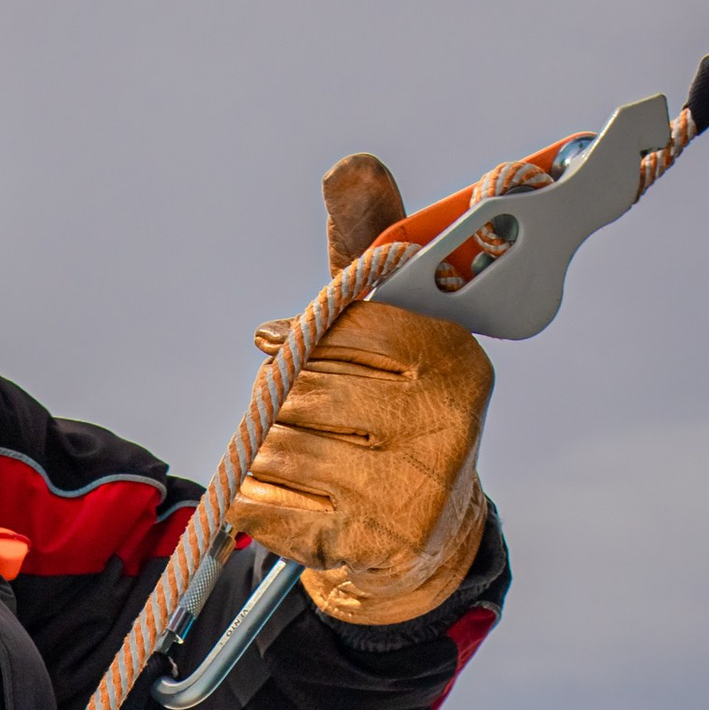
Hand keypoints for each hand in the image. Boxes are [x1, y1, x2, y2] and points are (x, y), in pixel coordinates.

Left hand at [228, 152, 492, 626]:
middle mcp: (442, 421)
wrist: (424, 544)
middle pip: (301, 387)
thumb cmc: (392, 411)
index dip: (297, 337)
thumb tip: (349, 165)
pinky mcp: (364, 544)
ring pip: (277, 444)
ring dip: (268, 452)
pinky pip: (262, 502)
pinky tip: (293, 502)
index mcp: (452, 356)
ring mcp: (406, 489)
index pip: (341, 327)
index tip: (276, 342)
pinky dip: (256, 500)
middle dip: (284, 400)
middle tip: (307, 418)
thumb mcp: (389, 325)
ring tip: (307, 463)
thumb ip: (368, 247)